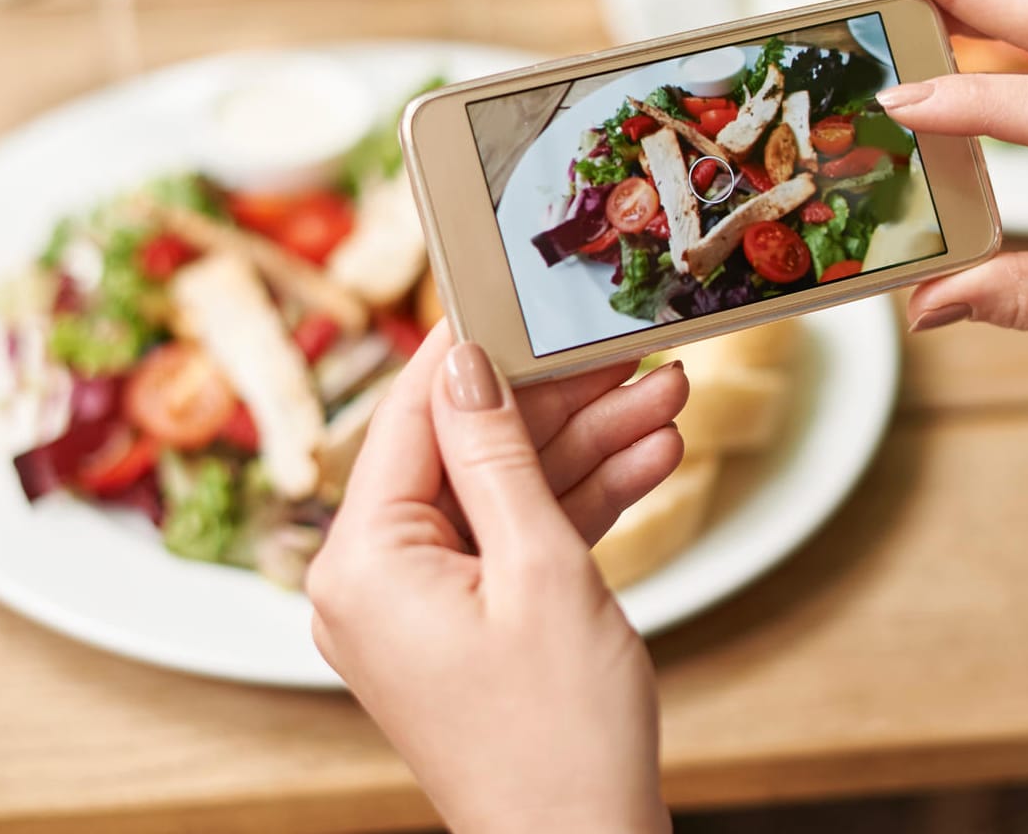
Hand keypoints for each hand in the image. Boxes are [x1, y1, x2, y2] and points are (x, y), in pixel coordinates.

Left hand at [308, 328, 685, 833]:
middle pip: (465, 450)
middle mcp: (374, 579)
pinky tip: (649, 457)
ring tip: (666, 397)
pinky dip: (578, 504)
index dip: (470, 350)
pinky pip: (516, 539)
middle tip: (627, 352)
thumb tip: (467, 365)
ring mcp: (422, 603)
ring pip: (503, 491)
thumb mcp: (539, 569)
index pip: (411, 418)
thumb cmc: (557, 735)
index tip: (512, 291)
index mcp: (362, 563)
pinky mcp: (467, 621)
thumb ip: (499, 456)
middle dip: (558, 404)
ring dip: (586, 447)